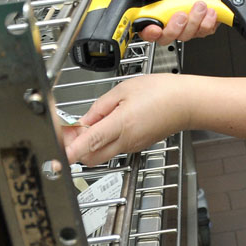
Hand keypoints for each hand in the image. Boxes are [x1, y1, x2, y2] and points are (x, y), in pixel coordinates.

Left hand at [62, 74, 191, 165]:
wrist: (187, 103)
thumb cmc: (162, 91)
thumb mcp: (124, 89)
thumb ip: (100, 106)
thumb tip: (84, 120)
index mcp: (121, 125)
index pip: (88, 143)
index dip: (70, 151)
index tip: (58, 156)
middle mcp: (126, 141)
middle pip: (91, 156)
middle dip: (75, 148)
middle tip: (68, 131)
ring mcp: (132, 146)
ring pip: (102, 153)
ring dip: (89, 144)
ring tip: (88, 123)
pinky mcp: (137, 145)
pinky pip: (114, 147)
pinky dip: (103, 140)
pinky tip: (106, 123)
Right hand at [138, 0, 221, 44]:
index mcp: (161, 6)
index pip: (147, 26)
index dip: (148, 31)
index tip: (155, 28)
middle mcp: (172, 19)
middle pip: (165, 37)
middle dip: (174, 27)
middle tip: (181, 14)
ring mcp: (188, 26)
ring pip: (185, 35)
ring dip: (194, 19)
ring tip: (200, 3)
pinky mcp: (202, 29)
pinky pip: (202, 32)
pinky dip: (207, 20)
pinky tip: (209, 10)